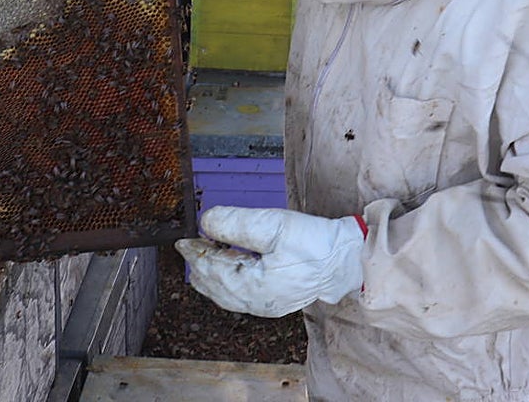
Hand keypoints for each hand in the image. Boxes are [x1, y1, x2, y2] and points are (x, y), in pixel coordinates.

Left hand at [175, 206, 367, 317]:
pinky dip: (226, 281)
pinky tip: (228, 266)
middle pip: (215, 287)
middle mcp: (256, 303)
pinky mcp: (274, 302)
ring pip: (225, 294)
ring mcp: (265, 306)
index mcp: (253, 288)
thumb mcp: (272, 225)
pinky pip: (239, 296)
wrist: (345, 261)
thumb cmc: (314, 244)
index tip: (182, 240)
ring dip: (211, 274)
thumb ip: (235, 223)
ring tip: (205, 254)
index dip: (195, 254)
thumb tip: (206, 222)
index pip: (212, 271)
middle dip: (200, 265)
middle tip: (190, 245)